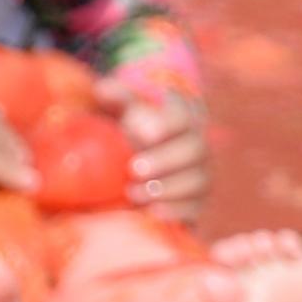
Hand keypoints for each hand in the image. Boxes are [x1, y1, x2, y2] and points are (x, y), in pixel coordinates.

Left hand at [99, 74, 209, 220]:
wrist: (130, 179)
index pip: (184, 115)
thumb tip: (102, 89)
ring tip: (133, 193)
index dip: (170, 124)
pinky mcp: (196, 205)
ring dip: (166, 188)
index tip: (147, 135)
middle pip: (194, 149)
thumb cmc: (128, 138)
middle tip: (134, 168)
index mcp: (181, 119)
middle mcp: (196, 145)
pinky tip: (152, 212)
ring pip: (197, 181)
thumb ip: (115, 99)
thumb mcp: (121, 116)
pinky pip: (195, 209)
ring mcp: (199, 176)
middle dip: (165, 159)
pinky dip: (175, 211)